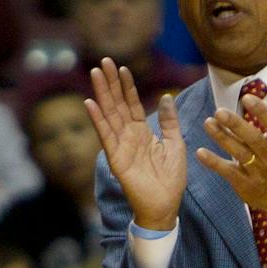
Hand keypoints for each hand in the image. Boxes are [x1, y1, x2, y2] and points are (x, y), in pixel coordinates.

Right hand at [85, 59, 187, 231]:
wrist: (165, 205)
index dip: (127, 86)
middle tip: (103, 61)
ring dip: (102, 94)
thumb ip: (169, 121)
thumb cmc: (171, 178)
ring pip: (110, 115)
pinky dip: (98, 120)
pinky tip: (90, 103)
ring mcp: (120, 146)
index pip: (133, 104)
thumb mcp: (175, 144)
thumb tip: (167, 96)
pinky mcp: (116, 158)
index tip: (122, 67)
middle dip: (110, 83)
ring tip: (95, 74)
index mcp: (142, 132)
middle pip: (117, 105)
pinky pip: (106, 136)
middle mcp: (129, 136)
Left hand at [201, 81, 266, 224]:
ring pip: (238, 154)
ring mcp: (257, 172)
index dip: (262, 113)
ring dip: (222, 138)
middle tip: (219, 111)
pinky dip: (214, 163)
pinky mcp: (244, 184)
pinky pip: (227, 172)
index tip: (247, 98)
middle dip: (236, 126)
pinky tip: (200, 152)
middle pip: (253, 140)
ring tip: (208, 122)